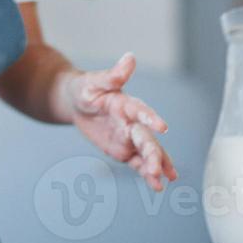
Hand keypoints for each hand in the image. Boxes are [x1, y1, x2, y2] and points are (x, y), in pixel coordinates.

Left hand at [64, 53, 177, 191]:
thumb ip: (113, 75)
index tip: (162, 127)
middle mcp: (132, 121)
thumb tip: (130, 57)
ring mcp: (129, 137)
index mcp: (125, 103)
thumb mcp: (93, 81)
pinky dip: (147, 173)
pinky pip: (137, 163)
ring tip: (167, 179)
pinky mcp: (124, 150)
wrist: (75, 102)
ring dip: (156, 165)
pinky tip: (157, 185)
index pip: (140, 110)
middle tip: (159, 169)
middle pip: (145, 138)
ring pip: (146, 153)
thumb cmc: (85, 88)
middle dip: (153, 153)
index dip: (150, 117)